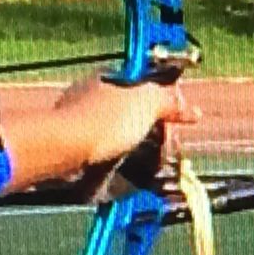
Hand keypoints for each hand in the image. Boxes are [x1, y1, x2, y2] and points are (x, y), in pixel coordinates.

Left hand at [52, 73, 197, 168]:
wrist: (62, 149)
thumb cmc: (105, 120)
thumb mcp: (147, 103)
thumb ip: (169, 101)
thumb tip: (191, 109)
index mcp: (110, 79)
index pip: (147, 89)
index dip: (166, 109)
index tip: (178, 129)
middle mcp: (93, 96)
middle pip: (133, 115)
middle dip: (152, 135)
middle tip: (164, 151)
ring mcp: (79, 122)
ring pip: (118, 138)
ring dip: (136, 154)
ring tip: (147, 169)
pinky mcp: (71, 147)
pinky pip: (101, 156)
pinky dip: (115, 165)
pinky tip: (122, 175)